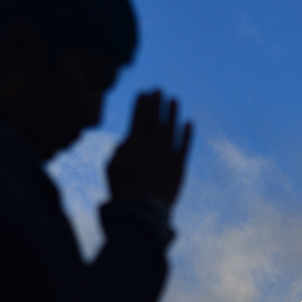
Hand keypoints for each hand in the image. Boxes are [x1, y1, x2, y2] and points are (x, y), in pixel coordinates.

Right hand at [106, 90, 192, 205]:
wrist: (141, 211)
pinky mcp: (179, 167)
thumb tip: (127, 139)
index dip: (141, 105)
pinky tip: (189, 122)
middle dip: (157, 103)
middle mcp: (152, 147)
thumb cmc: (123, 190)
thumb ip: (119, 150)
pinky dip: (188, 134)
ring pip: (171, 129)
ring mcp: (167, 156)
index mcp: (134, 146)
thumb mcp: (112, 168)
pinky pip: (185, 147)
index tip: (143, 93)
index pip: (138, 119)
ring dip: (173, 113)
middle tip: (159, 90)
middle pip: (155, 120)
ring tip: (174, 100)